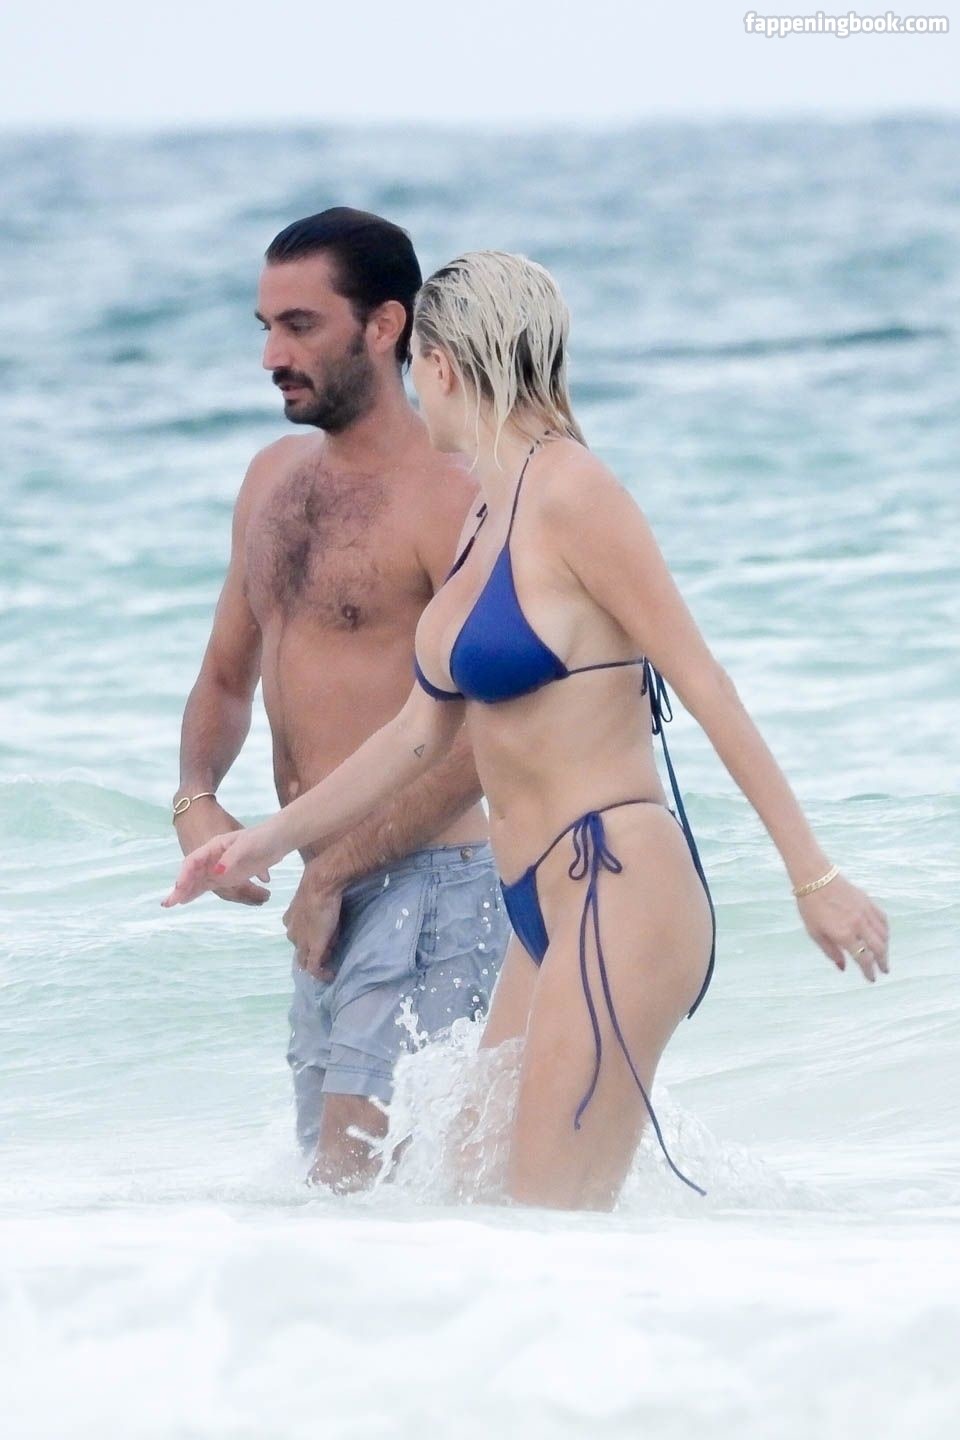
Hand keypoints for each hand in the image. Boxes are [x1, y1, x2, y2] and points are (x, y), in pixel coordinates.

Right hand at [174, 800, 269, 906]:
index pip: (194, 861)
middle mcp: (213, 858)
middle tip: (168, 903)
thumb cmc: (261, 837)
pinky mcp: (227, 876)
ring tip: (172, 904)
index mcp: (215, 847)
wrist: (277, 838)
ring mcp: (219, 867)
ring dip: (186, 892)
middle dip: (181, 887)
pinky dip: (197, 892)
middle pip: (193, 874)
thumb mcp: (246, 845)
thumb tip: (217, 874)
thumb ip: (231, 859)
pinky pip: (209, 885)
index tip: (180, 887)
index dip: (185, 875)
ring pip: (198, 881)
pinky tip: (187, 900)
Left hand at [283, 861, 343, 978]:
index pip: (297, 938)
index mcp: (290, 922)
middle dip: (312, 954)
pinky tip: (329, 976)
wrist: (319, 885)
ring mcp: (301, 943)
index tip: (322, 942)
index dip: (309, 942)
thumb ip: (316, 918)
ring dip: (317, 964)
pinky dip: (321, 975)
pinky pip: (314, 968)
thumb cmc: (319, 888)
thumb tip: (324, 933)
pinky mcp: (313, 948)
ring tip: (329, 964)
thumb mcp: (316, 904)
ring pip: (305, 961)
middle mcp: (292, 934)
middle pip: (300, 951)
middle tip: (328, 951)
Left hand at [796, 872, 889, 980]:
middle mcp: (858, 924)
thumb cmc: (810, 906)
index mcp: (844, 934)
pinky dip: (885, 931)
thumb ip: (831, 951)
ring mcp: (865, 912)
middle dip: (883, 962)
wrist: (816, 878)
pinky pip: (882, 920)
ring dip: (885, 948)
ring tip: (882, 955)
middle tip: (884, 970)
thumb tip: (843, 967)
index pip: (863, 959)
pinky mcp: (868, 902)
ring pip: (884, 935)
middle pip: (879, 948)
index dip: (869, 971)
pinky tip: (883, 935)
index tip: (871, 978)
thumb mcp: (814, 932)